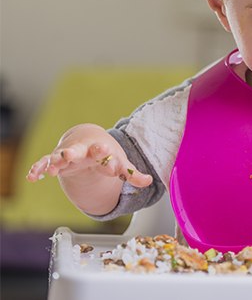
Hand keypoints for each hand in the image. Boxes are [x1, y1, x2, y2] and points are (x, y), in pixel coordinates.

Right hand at [26, 123, 151, 187]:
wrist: (89, 139)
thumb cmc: (106, 153)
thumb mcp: (120, 163)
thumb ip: (132, 174)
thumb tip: (149, 181)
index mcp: (102, 150)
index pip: (105, 153)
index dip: (107, 157)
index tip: (111, 164)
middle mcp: (84, 150)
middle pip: (79, 150)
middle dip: (75, 151)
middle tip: (71, 154)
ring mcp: (68, 154)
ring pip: (60, 155)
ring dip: (56, 160)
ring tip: (52, 168)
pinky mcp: (56, 160)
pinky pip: (44, 163)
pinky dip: (38, 168)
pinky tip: (32, 176)